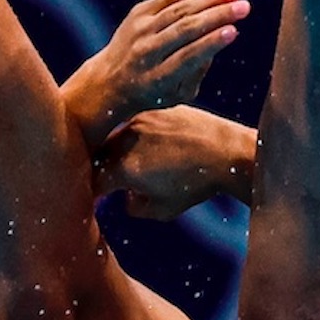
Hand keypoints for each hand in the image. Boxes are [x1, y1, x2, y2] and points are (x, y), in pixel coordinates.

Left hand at [65, 0, 250, 144]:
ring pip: (178, 9)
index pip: (188, 56)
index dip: (211, 43)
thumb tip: (219, 39)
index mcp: (158, 78)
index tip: (234, 30)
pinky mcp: (138, 13)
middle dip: (217, 16)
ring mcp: (140, 30)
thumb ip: (198, 72)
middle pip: (185, 29)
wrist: (109, 81)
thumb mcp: (178, 95)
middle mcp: (147, 52)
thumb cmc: (154, 92)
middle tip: (244, 7)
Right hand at [93, 106, 255, 220]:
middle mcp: (126, 140)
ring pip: (116, 136)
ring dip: (117, 150)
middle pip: (99, 155)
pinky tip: (153, 145)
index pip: (93, 181)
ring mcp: (139, 120)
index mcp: (124, 168)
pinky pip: (136, 123)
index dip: (92, 192)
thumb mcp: (162, 209)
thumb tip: (126, 197)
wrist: (227, 153)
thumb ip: (134, 207)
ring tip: (132, 162)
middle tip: (108, 181)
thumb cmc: (196, 186)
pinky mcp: (154, 109)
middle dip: (100, 169)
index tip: (98, 198)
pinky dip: (137, 135)